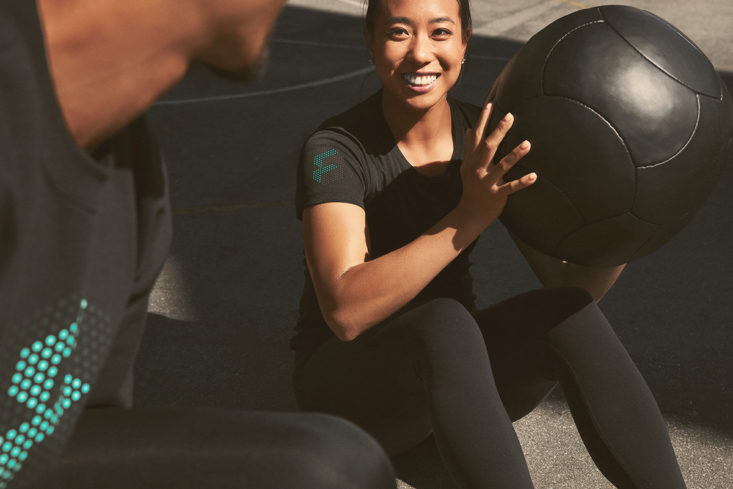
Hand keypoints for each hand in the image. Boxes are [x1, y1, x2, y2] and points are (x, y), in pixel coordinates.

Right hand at [458, 103, 536, 226]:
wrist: (470, 213)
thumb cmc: (471, 187)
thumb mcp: (466, 166)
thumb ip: (469, 148)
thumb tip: (469, 129)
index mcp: (472, 160)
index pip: (477, 136)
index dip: (483, 121)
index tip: (491, 104)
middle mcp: (478, 169)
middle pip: (488, 146)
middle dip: (498, 131)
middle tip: (510, 116)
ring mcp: (487, 182)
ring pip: (502, 166)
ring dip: (514, 154)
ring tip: (527, 143)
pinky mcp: (496, 195)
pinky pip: (510, 188)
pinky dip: (522, 182)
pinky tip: (534, 176)